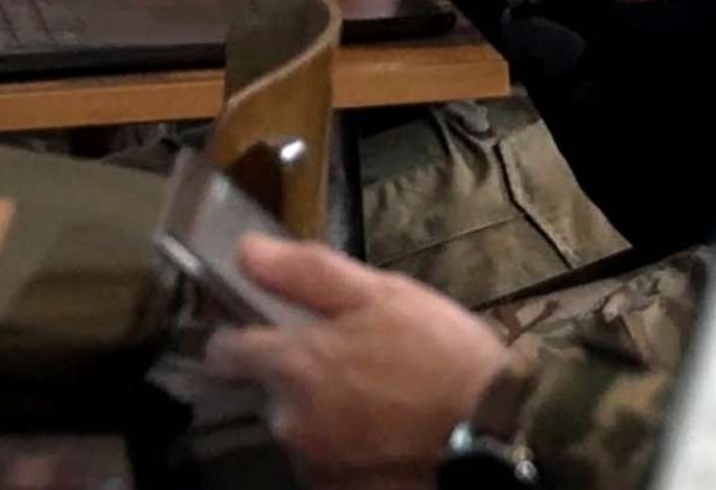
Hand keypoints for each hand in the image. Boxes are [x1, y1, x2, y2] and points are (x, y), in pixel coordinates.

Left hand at [202, 240, 507, 483]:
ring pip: (302, 428)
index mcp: (292, 366)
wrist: (492, 432)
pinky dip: (348, 445)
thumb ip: (305, 272)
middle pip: (270, 392)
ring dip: (325, 412)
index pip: (223, 353)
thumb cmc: (438, 352)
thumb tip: (244, 251)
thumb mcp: (380, 293)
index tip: (268, 328)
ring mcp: (315, 464)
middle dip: (299, 376)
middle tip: (353, 359)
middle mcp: (290, 422)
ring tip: (378, 395)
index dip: (241, 336)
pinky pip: (329, 460)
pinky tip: (386, 429)